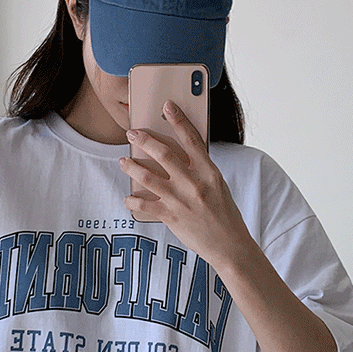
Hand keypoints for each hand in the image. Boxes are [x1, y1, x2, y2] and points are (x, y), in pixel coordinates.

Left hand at [119, 100, 254, 271]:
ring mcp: (181, 200)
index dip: (178, 120)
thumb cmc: (223, 214)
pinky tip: (127, 196)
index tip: (167, 105)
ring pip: (148, 177)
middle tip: (131, 133)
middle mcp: (194, 183)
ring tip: (122, 161)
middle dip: (144, 140)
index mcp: (209, 171)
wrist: (230, 245)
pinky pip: (144, 204)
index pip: (192, 139)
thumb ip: (199, 171)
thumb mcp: (217, 186)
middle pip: (164, 154)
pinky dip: (132, 199)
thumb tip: (175, 157)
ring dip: (131, 166)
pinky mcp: (171, 217)